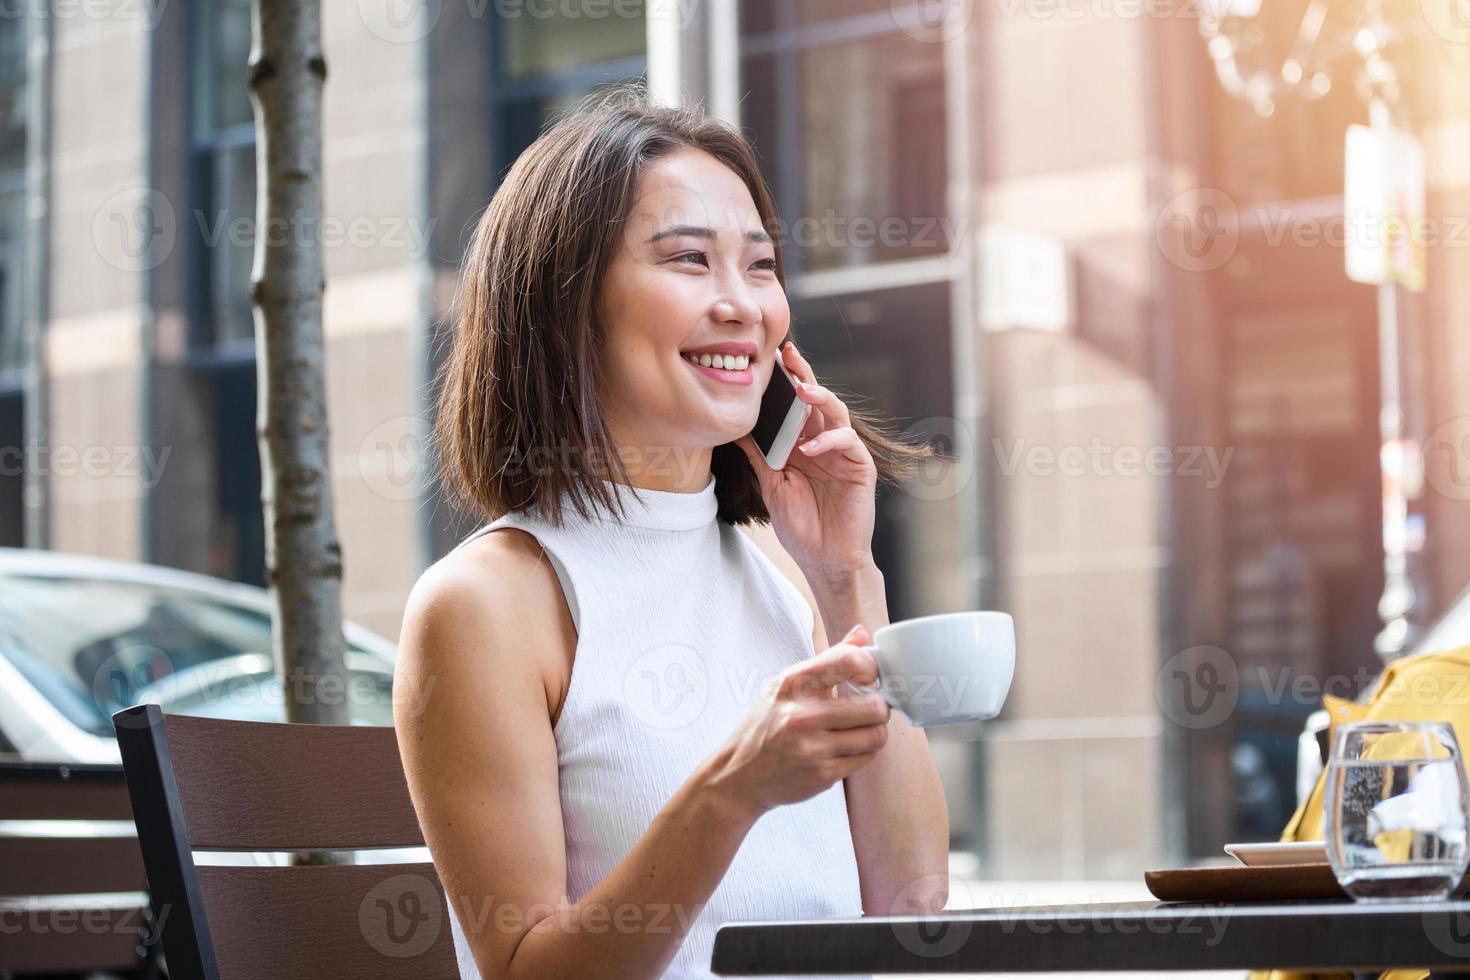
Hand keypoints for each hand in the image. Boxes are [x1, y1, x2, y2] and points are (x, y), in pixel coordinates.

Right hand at [704, 624, 889, 814]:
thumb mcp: (785, 686)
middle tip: (871, 708)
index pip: (849, 661)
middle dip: (879, 706)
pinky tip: (846, 747)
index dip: (871, 667)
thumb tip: (861, 634)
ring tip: (860, 729)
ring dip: (874, 731)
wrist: (739, 775)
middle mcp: (800, 715)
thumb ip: (827, 660)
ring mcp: (812, 748)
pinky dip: (863, 752)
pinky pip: (866, 759)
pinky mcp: (822, 775)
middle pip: (873, 705)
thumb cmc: (765, 726)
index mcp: (792, 684)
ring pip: (876, 735)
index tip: (870, 677)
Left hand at [736, 342, 877, 575]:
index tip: (766, 362)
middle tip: (788, 355)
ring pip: (836, 412)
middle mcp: (824, 443)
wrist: (825, 560)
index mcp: (802, 444)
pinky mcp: (859, 466)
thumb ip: (759, 454)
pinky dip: (828, 439)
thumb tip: (734, 427)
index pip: (794, 406)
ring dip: (820, 397)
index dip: (784, 384)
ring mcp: (843, 453)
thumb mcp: (771, 485)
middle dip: (803, 376)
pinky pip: (846, 441)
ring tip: (801, 389)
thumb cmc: (800, 526)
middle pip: (815, 400)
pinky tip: (809, 446)